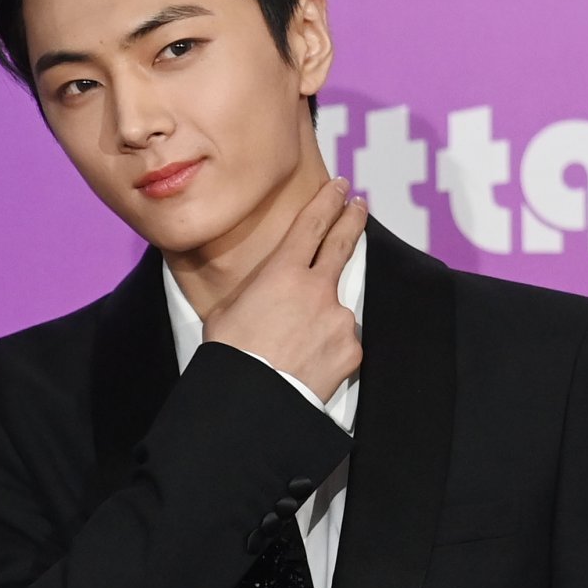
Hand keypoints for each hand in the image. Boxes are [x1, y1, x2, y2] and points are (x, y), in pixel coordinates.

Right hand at [202, 177, 365, 404]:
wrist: (252, 400)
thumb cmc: (230, 357)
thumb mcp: (227, 312)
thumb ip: (254, 294)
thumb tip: (259, 296)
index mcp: (282, 272)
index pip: (312, 224)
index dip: (328, 201)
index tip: (340, 187)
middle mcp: (317, 289)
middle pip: (342, 244)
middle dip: (352, 220)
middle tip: (360, 205)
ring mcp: (338, 318)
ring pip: (336, 309)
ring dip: (323, 320)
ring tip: (298, 344)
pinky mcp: (351, 350)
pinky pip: (342, 344)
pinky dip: (329, 351)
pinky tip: (310, 365)